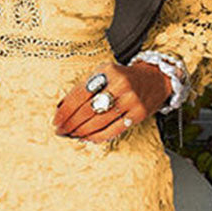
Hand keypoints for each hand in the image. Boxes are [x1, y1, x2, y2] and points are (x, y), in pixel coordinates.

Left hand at [53, 57, 172, 142]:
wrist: (155, 79)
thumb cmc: (124, 77)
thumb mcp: (104, 73)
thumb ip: (84, 87)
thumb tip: (61, 108)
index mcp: (108, 72)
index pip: (80, 94)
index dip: (65, 110)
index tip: (56, 120)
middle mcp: (120, 85)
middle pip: (88, 110)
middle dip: (70, 123)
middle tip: (60, 130)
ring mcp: (130, 101)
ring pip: (99, 122)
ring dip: (81, 132)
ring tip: (71, 135)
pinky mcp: (138, 114)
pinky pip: (113, 130)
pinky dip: (97, 136)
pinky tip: (87, 138)